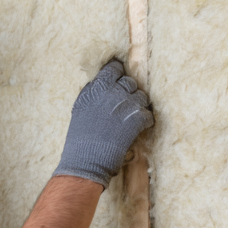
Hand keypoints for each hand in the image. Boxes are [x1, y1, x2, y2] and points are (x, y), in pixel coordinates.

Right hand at [54, 59, 152, 187]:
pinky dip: (144, 122)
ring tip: (129, 117)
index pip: (114, 68)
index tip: (117, 82)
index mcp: (97, 87)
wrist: (86, 159)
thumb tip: (103, 82)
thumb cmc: (79, 136)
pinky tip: (136, 128)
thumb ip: (93, 92)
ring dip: (138, 106)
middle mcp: (113, 92)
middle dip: (128, 92)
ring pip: (142, 96)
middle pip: (130, 82)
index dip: (117, 75)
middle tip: (123, 105)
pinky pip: (148, 114)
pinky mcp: (137, 119)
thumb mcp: (81, 107)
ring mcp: (127, 104)